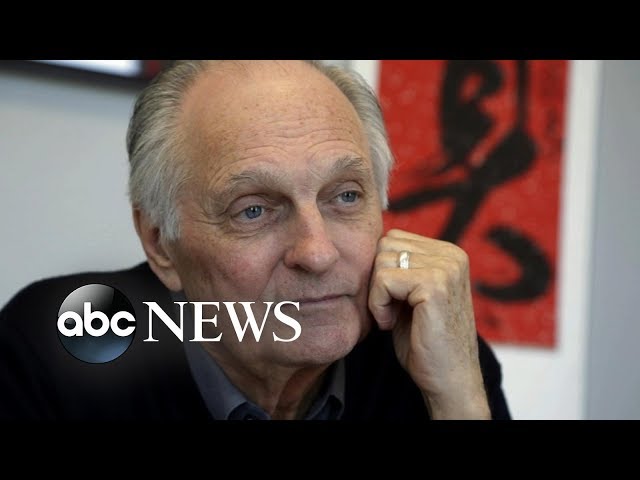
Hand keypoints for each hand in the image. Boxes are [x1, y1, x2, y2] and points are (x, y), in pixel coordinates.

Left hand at [369, 229, 490, 418]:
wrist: (448, 379)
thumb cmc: (424, 340)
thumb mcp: (411, 294)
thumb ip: (399, 266)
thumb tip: (368, 242)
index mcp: (448, 252)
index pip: (392, 238)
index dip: (382, 271)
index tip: (395, 301)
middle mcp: (452, 255)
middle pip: (385, 245)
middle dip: (378, 279)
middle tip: (391, 310)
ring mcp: (446, 268)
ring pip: (381, 261)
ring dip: (377, 294)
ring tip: (393, 317)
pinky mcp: (435, 285)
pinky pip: (383, 280)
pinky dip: (378, 305)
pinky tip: (391, 324)